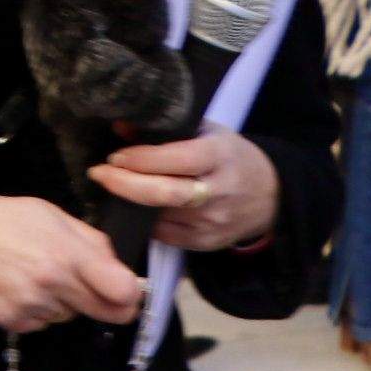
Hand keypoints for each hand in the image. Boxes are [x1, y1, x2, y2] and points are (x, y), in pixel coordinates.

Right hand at [0, 194, 143, 336]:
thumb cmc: (2, 220)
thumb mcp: (53, 215)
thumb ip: (91, 240)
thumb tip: (117, 266)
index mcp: (69, 253)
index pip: (124, 291)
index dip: (131, 295)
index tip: (127, 292)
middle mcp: (54, 283)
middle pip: (107, 313)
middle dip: (107, 304)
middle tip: (94, 290)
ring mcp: (33, 306)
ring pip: (70, 316)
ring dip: (64, 303)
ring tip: (36, 277)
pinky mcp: (13, 322)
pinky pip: (42, 324)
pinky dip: (37, 311)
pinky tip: (19, 288)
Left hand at [88, 127, 279, 252]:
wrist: (271, 195)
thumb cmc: (231, 157)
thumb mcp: (208, 133)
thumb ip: (167, 130)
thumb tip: (120, 128)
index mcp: (220, 157)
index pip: (176, 159)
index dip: (140, 159)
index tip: (115, 156)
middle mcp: (218, 191)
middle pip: (163, 193)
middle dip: (123, 184)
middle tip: (98, 174)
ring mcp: (213, 221)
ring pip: (159, 217)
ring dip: (128, 204)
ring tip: (110, 188)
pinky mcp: (206, 243)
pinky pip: (164, 236)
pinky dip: (143, 222)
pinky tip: (131, 209)